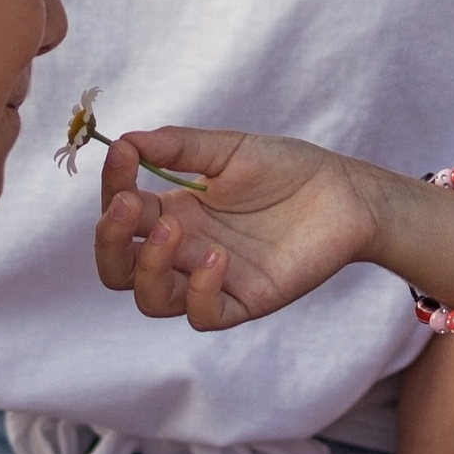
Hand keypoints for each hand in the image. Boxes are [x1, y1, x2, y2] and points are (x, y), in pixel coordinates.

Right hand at [93, 127, 388, 329]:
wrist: (343, 192)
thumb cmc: (286, 168)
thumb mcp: (228, 149)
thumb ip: (177, 146)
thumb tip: (122, 139)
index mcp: (174, 211)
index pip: (121, 212)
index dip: (112, 188)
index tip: (121, 157)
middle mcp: (184, 249)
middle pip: (119, 267)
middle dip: (109, 241)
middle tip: (130, 205)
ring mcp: (211, 278)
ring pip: (151, 299)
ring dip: (148, 267)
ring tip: (172, 229)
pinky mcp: (244, 300)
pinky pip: (203, 314)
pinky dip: (198, 291)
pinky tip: (217, 257)